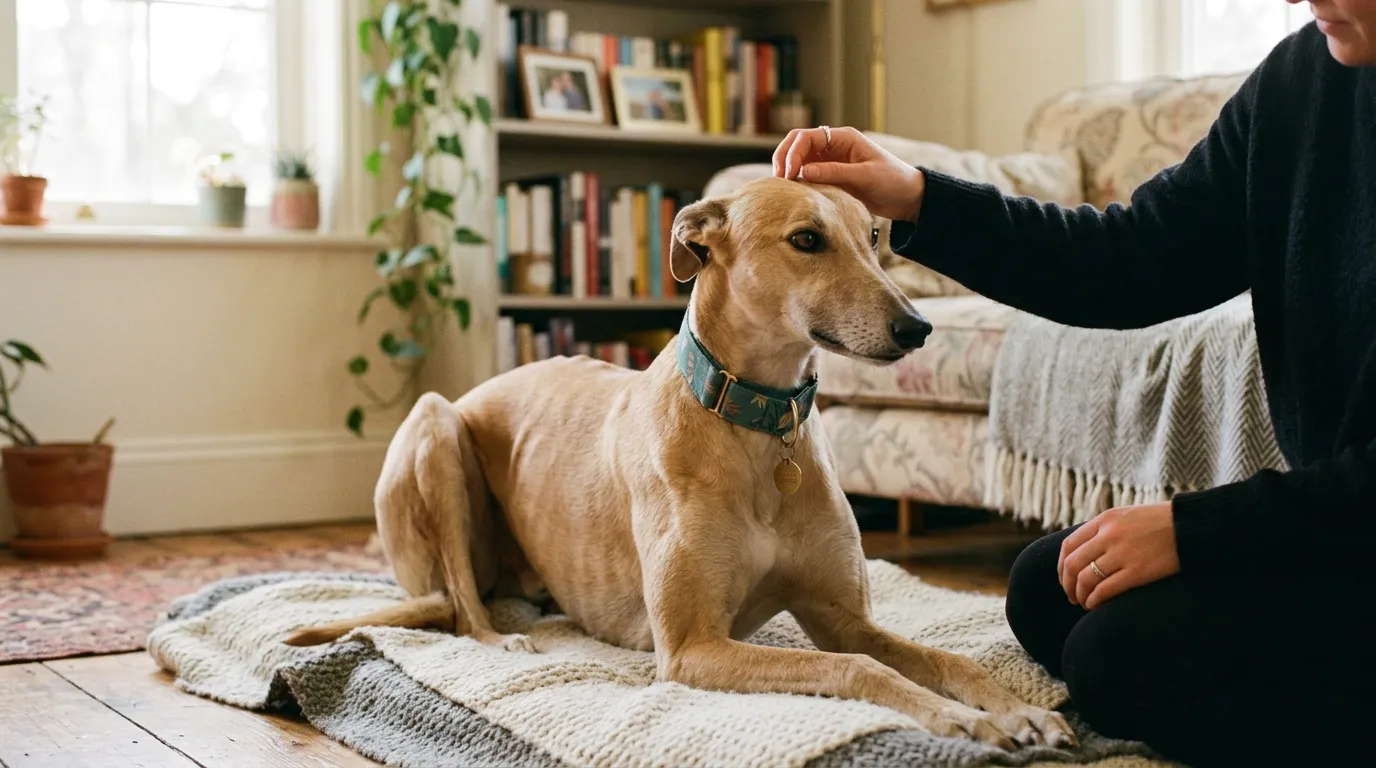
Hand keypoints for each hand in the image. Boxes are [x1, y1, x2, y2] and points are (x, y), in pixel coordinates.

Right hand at [771, 126, 926, 222]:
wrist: (908, 197)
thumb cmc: (893, 181)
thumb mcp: (865, 176)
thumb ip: (835, 173)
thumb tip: (803, 172)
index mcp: (843, 138)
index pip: (806, 137)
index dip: (792, 153)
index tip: (787, 175)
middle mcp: (833, 146)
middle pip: (797, 144)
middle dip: (784, 158)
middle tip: (778, 180)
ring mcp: (831, 161)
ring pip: (799, 159)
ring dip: (788, 170)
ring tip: (782, 188)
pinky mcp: (831, 176)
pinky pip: (807, 175)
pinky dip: (797, 181)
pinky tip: (794, 193)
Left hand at [1057, 503, 1180, 609]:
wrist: (1190, 526)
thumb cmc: (1158, 523)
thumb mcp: (1125, 516)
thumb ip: (1104, 530)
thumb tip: (1083, 553)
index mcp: (1104, 520)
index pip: (1068, 546)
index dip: (1062, 567)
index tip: (1065, 579)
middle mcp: (1108, 535)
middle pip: (1073, 565)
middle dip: (1067, 585)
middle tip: (1071, 597)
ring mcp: (1122, 553)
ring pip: (1086, 579)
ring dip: (1080, 595)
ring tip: (1084, 603)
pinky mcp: (1137, 571)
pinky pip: (1105, 590)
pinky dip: (1095, 600)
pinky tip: (1095, 605)